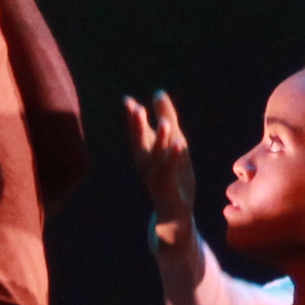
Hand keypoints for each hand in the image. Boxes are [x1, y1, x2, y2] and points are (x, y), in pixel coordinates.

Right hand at [122, 90, 195, 235]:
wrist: (175, 213)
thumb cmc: (173, 174)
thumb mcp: (173, 142)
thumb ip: (167, 118)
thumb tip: (158, 92)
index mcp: (145, 152)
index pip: (137, 132)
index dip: (133, 117)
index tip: (127, 101)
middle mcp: (146, 164)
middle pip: (140, 143)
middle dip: (137, 127)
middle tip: (134, 108)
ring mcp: (155, 177)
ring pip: (155, 157)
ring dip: (158, 140)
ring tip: (164, 122)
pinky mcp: (167, 188)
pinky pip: (168, 171)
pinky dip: (171, 158)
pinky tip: (176, 144)